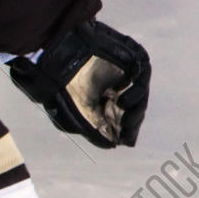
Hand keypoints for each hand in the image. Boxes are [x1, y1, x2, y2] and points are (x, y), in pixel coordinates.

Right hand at [9, 20, 149, 147]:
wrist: (56, 60)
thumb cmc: (60, 89)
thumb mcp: (74, 118)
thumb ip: (94, 131)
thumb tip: (113, 144)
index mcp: (102, 99)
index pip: (122, 116)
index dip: (126, 129)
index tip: (125, 140)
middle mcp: (115, 84)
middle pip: (135, 105)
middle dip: (133, 120)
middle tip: (127, 129)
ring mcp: (123, 69)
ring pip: (141, 91)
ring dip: (137, 106)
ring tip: (123, 111)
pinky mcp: (130, 53)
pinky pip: (143, 69)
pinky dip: (137, 87)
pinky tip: (122, 98)